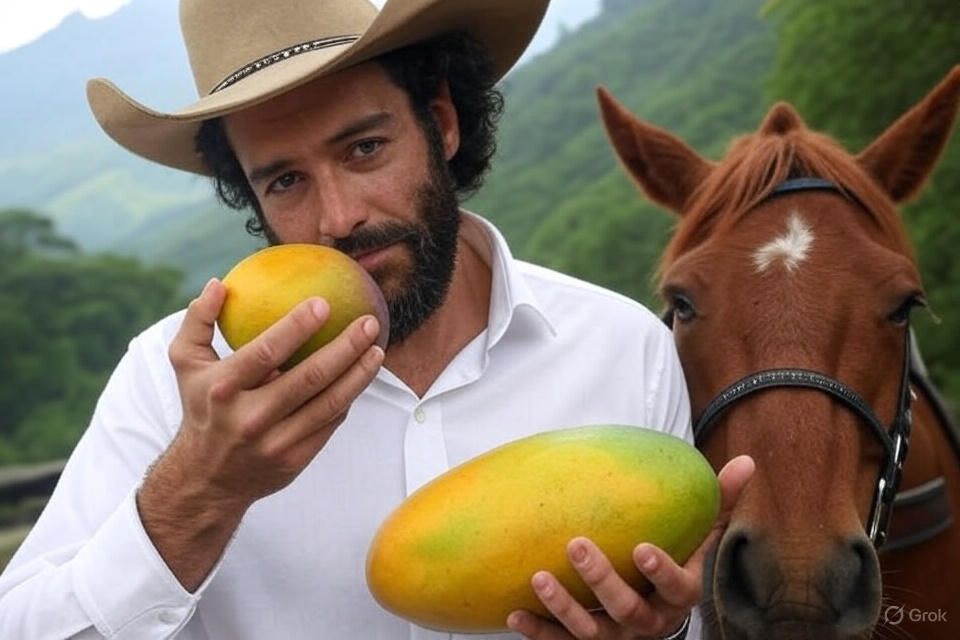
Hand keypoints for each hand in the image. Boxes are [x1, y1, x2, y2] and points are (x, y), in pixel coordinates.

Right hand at [137, 278, 383, 590]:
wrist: (205, 479)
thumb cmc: (201, 407)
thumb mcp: (185, 364)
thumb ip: (198, 321)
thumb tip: (218, 284)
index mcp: (223, 388)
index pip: (267, 352)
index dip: (298, 326)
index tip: (324, 303)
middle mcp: (250, 417)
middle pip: (310, 378)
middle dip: (345, 347)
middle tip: (368, 323)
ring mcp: (275, 442)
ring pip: (329, 403)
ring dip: (359, 374)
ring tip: (377, 349)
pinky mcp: (295, 459)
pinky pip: (330, 422)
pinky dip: (348, 397)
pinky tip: (362, 375)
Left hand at [506, 455, 754, 638]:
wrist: (655, 609)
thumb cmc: (674, 559)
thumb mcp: (698, 535)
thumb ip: (717, 501)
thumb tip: (748, 460)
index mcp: (678, 595)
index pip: (677, 588)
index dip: (662, 570)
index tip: (642, 547)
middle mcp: (648, 622)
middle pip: (626, 609)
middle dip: (601, 580)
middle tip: (575, 545)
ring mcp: (617, 637)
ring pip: (592, 633)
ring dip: (563, 608)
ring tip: (539, 578)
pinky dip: (538, 632)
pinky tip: (514, 614)